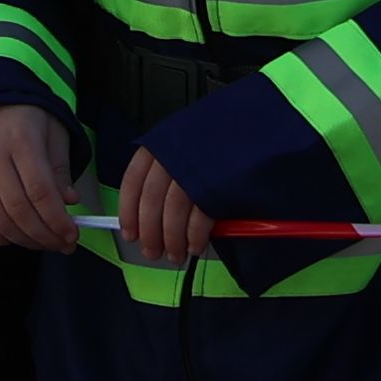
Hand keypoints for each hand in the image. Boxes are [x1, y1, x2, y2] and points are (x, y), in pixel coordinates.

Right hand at [0, 104, 78, 251]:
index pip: (39, 191)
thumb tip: (69, 202)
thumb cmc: (24, 115)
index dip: (57, 220)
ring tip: (43, 242)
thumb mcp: (52, 131)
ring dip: (24, 240)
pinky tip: (14, 238)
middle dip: (44, 235)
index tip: (72, 235)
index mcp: (21, 139)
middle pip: (19, 210)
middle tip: (62, 244)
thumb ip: (60, 168)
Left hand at [117, 145, 217, 267]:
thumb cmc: (215, 137)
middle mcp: (173, 154)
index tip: (130, 235)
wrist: (252, 125)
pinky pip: (200, 216)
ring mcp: (196, 168)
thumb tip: (149, 215)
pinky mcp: (218, 183)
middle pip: (152, 201)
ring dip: (173, 240)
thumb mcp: (183, 143)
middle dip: (150, 233)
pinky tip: (195, 245)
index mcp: (160, 144)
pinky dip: (195, 236)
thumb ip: (166, 172)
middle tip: (152, 252)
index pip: (133, 181)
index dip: (129, 213)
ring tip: (176, 254)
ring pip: (174, 211)